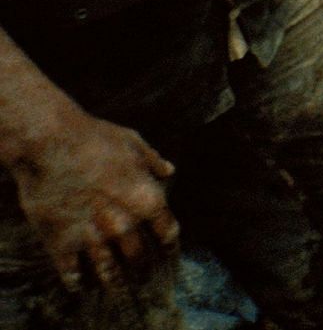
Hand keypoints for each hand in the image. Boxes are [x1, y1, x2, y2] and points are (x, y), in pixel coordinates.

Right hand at [12, 113, 177, 291]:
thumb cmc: (95, 137)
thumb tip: (169, 170)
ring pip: (109, 271)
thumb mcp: (133, 142)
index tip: (168, 251)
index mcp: (147, 200)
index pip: (167, 233)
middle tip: (143, 276)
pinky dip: (76, 281)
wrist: (50, 144)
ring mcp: (92, 237)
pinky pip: (71, 272)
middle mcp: (124, 225)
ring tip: (117, 289)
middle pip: (139, 257)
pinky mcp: (62, 243)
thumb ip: (152, 161)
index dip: (169, 244)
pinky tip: (79, 285)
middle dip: (143, 268)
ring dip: (114, 282)